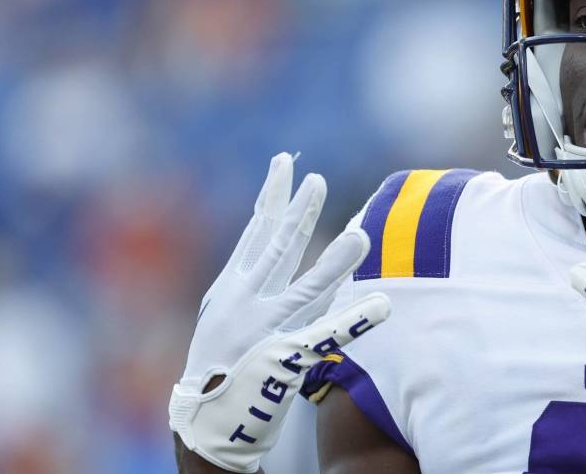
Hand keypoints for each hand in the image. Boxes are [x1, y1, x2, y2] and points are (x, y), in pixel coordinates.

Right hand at [169, 153, 390, 472]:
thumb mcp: (227, 314)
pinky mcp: (284, 359)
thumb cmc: (222, 365)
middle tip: (317, 179)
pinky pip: (327, 337)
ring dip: (335, 261)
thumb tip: (280, 241)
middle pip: (277, 248)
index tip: (285, 164)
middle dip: (299, 212)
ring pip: (306, 288)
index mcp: (232, 288)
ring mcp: (264, 330)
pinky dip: (354, 320)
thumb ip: (256, 279)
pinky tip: (382, 304)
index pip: (256, 233)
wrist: (204, 420)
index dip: (273, 198)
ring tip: (361, 234)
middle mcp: (245, 303)